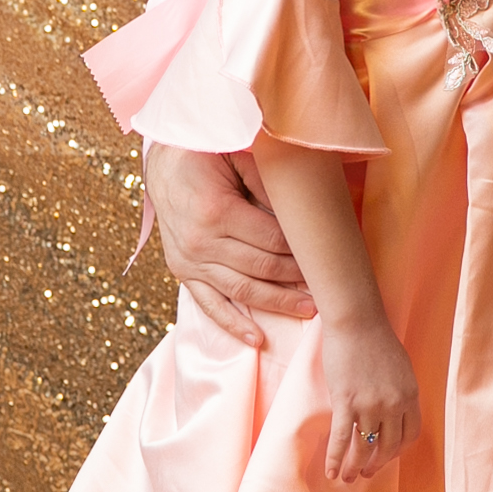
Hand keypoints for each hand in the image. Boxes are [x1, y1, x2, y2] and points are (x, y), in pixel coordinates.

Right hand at [145, 144, 313, 346]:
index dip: (301, 251)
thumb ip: (267, 184)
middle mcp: (200, 242)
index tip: (327, 257)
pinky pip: (209, 305)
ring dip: (276, 303)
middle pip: (261, 268)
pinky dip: (233, 324)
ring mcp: (189, 260)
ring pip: (241, 291)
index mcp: (217, 211)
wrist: (164, 161)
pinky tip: (257, 338)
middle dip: (297, 279)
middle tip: (328, 288)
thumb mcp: (239, 155)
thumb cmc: (207, 153)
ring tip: (308, 310)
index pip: (272, 240)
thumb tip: (301, 213)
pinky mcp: (182, 271)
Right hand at [321, 313, 420, 482]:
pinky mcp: (346, 401)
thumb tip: (393, 411)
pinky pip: (341, 438)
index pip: (410, 435)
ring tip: (348, 477)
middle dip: (377, 463)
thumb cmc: (376, 338)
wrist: (356, 320)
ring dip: (355, 466)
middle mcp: (394, 404)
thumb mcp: (400, 367)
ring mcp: (370, 404)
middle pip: (388, 445)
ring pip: (364, 446)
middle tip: (366, 472)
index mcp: (410, 394)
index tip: (387, 456)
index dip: (398, 451)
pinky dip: (335, 458)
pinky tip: (330, 471)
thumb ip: (399, 391)